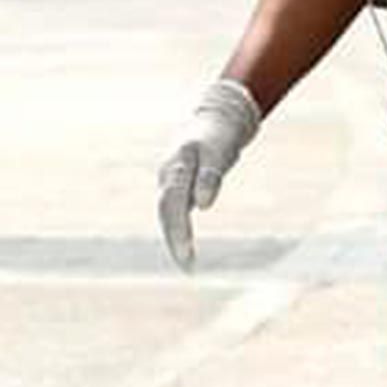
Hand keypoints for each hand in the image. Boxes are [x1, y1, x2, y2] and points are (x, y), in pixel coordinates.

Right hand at [157, 80, 260, 271]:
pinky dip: (178, 231)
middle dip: (174, 240)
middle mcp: (168, 176)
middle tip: (188, 268)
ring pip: (167, 214)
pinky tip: (186, 251)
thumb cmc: (220, 136)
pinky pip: (173, 212)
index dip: (178, 229)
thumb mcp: (219, 152)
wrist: (216, 119)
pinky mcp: (177, 187)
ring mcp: (169, 181)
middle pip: (166, 213)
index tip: (187, 254)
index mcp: (177, 167)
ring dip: (174, 239)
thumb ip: (210, 177)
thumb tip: (203, 205)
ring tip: (188, 266)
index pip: (173, 203)